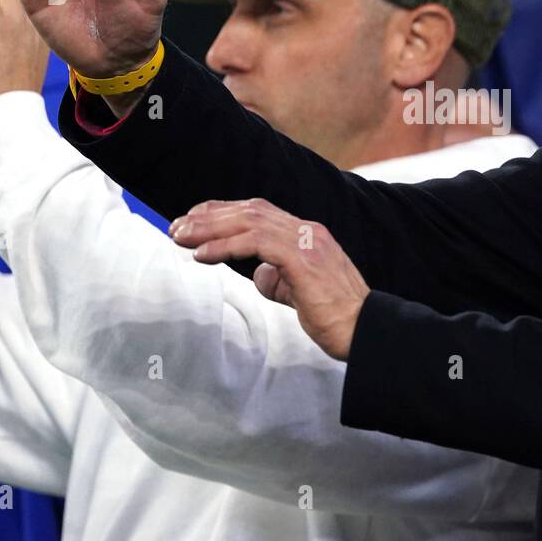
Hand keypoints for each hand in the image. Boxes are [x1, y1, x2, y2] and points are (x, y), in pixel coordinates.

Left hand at [169, 199, 368, 360]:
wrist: (365, 330)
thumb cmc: (337, 316)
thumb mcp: (301, 291)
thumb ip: (280, 277)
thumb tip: (260, 273)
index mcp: (307, 233)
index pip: (259, 212)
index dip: (223, 212)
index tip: (194, 221)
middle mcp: (307, 230)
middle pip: (250, 210)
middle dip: (208, 217)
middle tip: (176, 227)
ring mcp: (306, 241)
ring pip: (249, 221)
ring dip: (210, 228)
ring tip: (181, 236)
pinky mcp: (303, 259)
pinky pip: (256, 243)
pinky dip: (225, 246)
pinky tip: (203, 255)